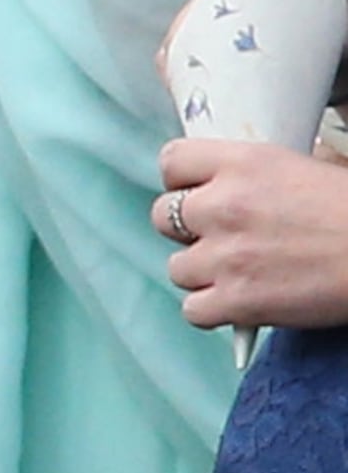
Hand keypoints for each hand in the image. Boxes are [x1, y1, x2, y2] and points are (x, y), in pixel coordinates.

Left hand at [158, 132, 347, 333]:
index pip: (171, 162)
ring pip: (176, 268)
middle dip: (187, 229)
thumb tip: (235, 180)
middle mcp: (225, 206)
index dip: (182, 181)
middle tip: (221, 236)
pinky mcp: (236, 301)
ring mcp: (226, 257)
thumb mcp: (309, 166)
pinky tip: (239, 301)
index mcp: (243, 162)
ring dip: (202, 273)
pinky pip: (192, 311)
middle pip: (162, 217)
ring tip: (239, 272)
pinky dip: (212, 310)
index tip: (198, 191)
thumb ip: (257, 173)